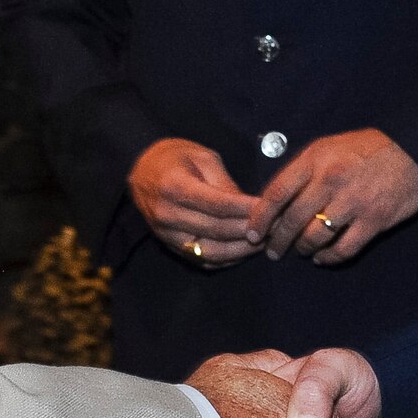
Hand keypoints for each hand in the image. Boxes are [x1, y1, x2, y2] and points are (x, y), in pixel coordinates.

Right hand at [130, 138, 261, 267]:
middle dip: (250, 230)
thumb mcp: (201, 157)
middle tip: (277, 226)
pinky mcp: (170, 246)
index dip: (247, 210)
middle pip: (217, 230)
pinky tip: (245, 251)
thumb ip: (224, 183)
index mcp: (175, 187)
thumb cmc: (174, 158)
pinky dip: (227, 259)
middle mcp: (168, 215)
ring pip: (212, 251)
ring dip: (242, 250)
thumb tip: (249, 207)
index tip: (272, 209)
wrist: (140, 170)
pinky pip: (203, 260)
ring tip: (265, 242)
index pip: (218, 205)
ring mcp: (167, 235)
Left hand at [246, 130, 417, 265]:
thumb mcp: (330, 145)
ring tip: (300, 252)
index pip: (277, 192)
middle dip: (278, 240)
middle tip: (272, 251)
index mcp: (316, 159)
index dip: (261, 217)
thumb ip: (304, 169)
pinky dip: (329, 258)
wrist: (415, 151)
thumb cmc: (368, 148)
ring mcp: (354, 202)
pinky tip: (323, 258)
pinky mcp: (374, 220)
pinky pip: (344, 248)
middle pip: (292, 219)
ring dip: (303, 249)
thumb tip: (277, 198)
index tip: (253, 232)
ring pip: (315, 236)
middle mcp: (331, 180)